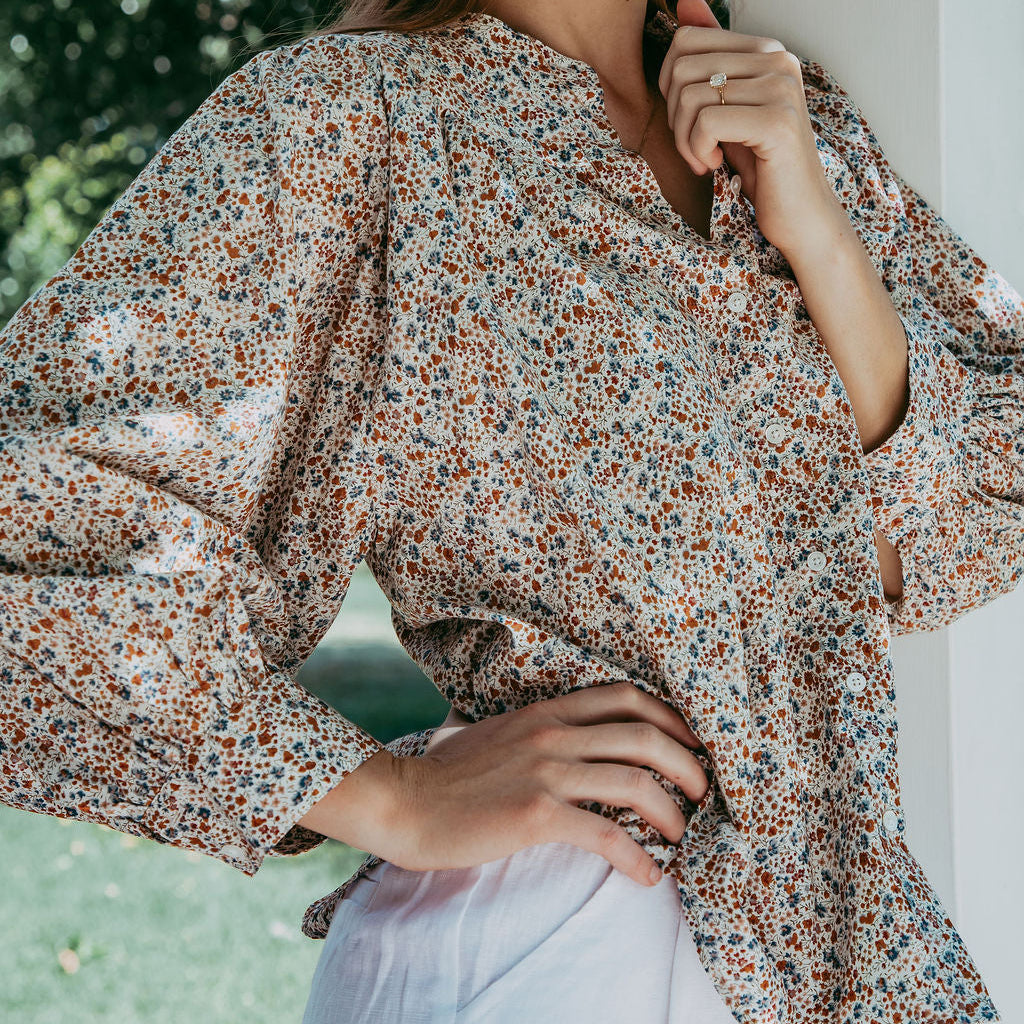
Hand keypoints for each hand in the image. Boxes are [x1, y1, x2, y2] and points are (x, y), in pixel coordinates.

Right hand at [382, 681, 710, 888]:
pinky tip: (647, 876)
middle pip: (644, 735)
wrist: (404, 801)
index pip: (627, 697)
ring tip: (681, 836)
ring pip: (634, 781)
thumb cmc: (452, 774)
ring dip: (671, 813)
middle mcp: (552, 734)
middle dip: (687, 765)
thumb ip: (545, 730)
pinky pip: (605, 832)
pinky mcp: (535, 814)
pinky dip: (637, 856)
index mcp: (548, 711)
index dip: (671, 719)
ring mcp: (545, 772)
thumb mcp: (505, 733)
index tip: (692, 745)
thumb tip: (584, 744)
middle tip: (701, 793)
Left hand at [656, 14, 848, 258]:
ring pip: (689, 96)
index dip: (669, 87)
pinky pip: (706, 123)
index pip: (685, 40)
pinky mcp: (776, 120)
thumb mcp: (726, 110)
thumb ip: (709, 60)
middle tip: (695, 147)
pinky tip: (715, 166)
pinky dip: (697, 152)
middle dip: (674, 117)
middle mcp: (777, 59)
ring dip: (684, 140)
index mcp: (765, 50)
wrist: (799, 214)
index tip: (689, 122)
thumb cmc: (760, 166)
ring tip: (706, 159)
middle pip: (681, 68)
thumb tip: (682, 1)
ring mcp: (780, 87)